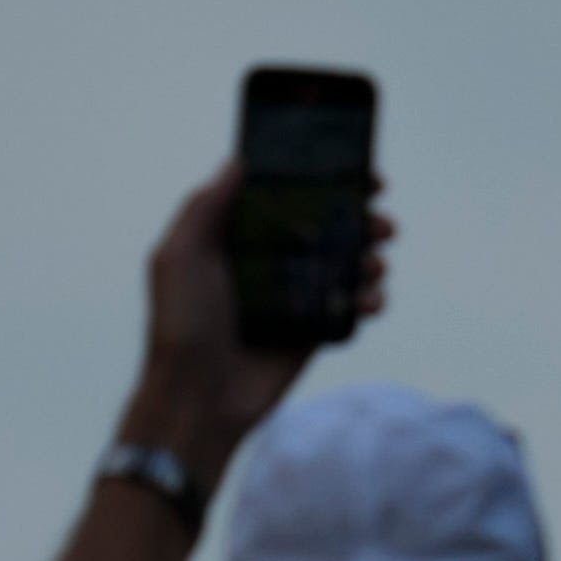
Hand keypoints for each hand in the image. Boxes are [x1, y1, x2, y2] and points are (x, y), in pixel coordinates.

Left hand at [121, 171, 387, 475]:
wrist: (198, 399)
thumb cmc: (181, 325)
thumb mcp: (179, 257)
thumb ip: (205, 207)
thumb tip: (238, 162)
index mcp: (237, 239)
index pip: (285, 197)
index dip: (321, 180)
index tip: (357, 170)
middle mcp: (269, 262)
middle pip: (325, 226)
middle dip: (360, 218)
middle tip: (380, 222)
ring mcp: (295, 297)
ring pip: (345, 264)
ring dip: (371, 258)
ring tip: (375, 264)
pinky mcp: (313, 331)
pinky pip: (350, 307)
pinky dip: (370, 299)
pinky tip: (371, 300)